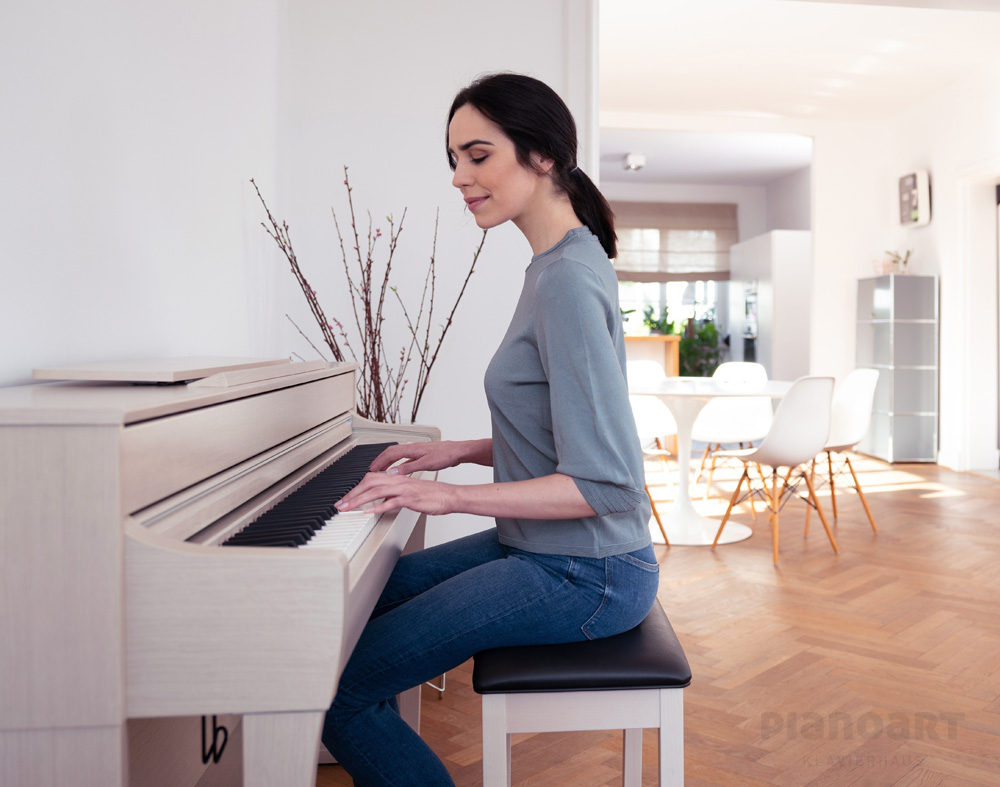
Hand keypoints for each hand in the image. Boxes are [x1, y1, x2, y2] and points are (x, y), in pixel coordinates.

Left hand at [335, 472, 455, 516]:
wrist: (449, 495)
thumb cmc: (432, 495)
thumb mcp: (409, 492)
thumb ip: (394, 494)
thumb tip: (381, 500)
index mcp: (397, 478)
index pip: (371, 479)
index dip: (356, 488)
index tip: (346, 498)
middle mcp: (398, 481)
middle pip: (369, 483)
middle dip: (352, 494)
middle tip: (341, 505)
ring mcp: (404, 489)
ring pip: (376, 491)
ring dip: (360, 500)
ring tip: (349, 508)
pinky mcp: (410, 499)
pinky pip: (391, 502)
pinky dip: (378, 507)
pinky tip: (369, 512)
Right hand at [368, 439, 487, 474]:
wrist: (457, 451)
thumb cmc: (445, 455)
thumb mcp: (425, 464)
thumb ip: (408, 468)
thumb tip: (393, 472)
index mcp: (411, 449)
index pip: (389, 454)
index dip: (379, 462)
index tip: (371, 470)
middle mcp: (412, 448)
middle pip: (390, 452)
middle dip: (379, 461)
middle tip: (372, 470)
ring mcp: (416, 450)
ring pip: (396, 454)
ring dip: (387, 462)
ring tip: (381, 470)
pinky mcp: (421, 454)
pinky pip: (403, 458)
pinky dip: (397, 463)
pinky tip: (398, 470)